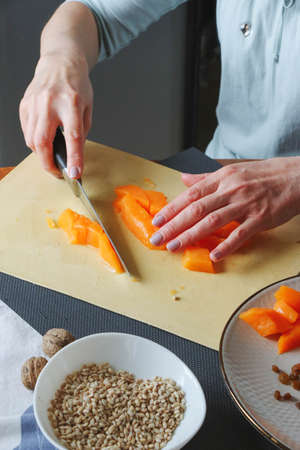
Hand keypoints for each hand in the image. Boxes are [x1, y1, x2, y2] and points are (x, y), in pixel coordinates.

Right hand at [19, 52, 92, 177]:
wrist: (59, 63)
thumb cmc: (76, 86)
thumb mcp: (87, 108)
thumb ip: (81, 132)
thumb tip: (74, 156)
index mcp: (71, 102)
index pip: (73, 136)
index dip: (74, 158)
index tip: (75, 174)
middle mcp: (49, 103)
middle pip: (43, 141)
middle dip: (49, 163)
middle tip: (57, 172)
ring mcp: (34, 104)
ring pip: (31, 140)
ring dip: (41, 154)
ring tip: (52, 156)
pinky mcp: (24, 105)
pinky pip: (26, 131)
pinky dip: (34, 142)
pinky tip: (44, 141)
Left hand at [150, 158, 299, 260]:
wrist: (296, 177)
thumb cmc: (263, 175)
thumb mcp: (232, 172)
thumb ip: (206, 178)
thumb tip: (183, 179)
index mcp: (222, 178)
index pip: (190, 195)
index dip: (172, 209)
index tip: (157, 221)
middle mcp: (230, 189)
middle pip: (196, 209)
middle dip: (174, 225)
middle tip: (158, 239)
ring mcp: (245, 204)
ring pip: (212, 221)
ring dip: (191, 236)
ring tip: (175, 247)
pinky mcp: (261, 218)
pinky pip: (241, 234)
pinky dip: (227, 245)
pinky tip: (214, 255)